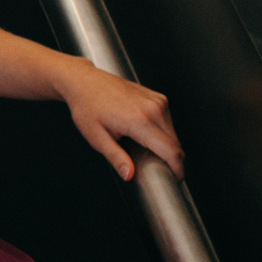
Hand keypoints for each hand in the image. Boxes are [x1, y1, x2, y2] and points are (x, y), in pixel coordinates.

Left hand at [62, 59, 183, 181]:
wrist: (85, 82)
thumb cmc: (87, 107)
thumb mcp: (96, 137)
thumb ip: (116, 157)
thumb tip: (129, 175)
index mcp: (140, 121)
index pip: (171, 151)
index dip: (177, 169)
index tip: (174, 180)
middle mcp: (154, 109)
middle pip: (176, 144)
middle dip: (171, 161)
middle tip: (155, 170)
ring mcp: (158, 101)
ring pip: (173, 133)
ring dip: (166, 147)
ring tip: (146, 152)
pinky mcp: (158, 97)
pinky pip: (168, 121)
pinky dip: (163, 133)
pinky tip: (145, 136)